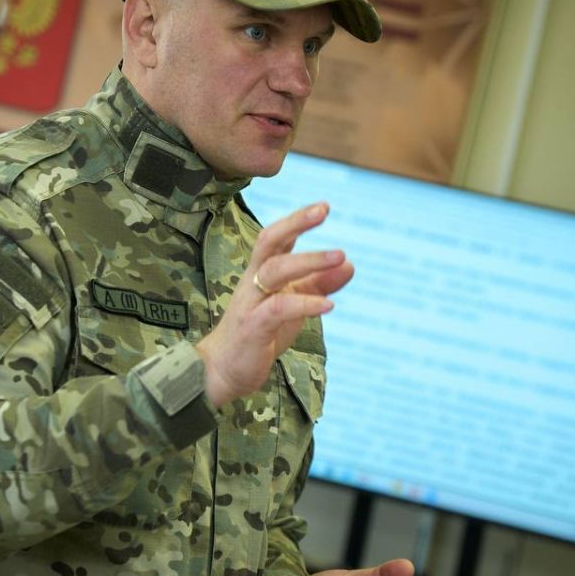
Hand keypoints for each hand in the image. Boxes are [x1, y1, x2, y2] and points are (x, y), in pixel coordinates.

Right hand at [197, 202, 352, 406]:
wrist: (225, 370)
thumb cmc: (260, 332)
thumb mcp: (294, 305)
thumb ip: (319, 284)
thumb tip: (350, 264)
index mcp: (261, 272)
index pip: (277, 237)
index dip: (298, 220)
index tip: (324, 206)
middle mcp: (253, 280)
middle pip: (269, 242)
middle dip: (295, 223)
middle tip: (323, 210)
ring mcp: (251, 302)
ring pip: (275, 270)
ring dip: (309, 261)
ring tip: (340, 256)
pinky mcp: (253, 326)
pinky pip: (278, 308)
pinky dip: (305, 303)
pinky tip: (328, 304)